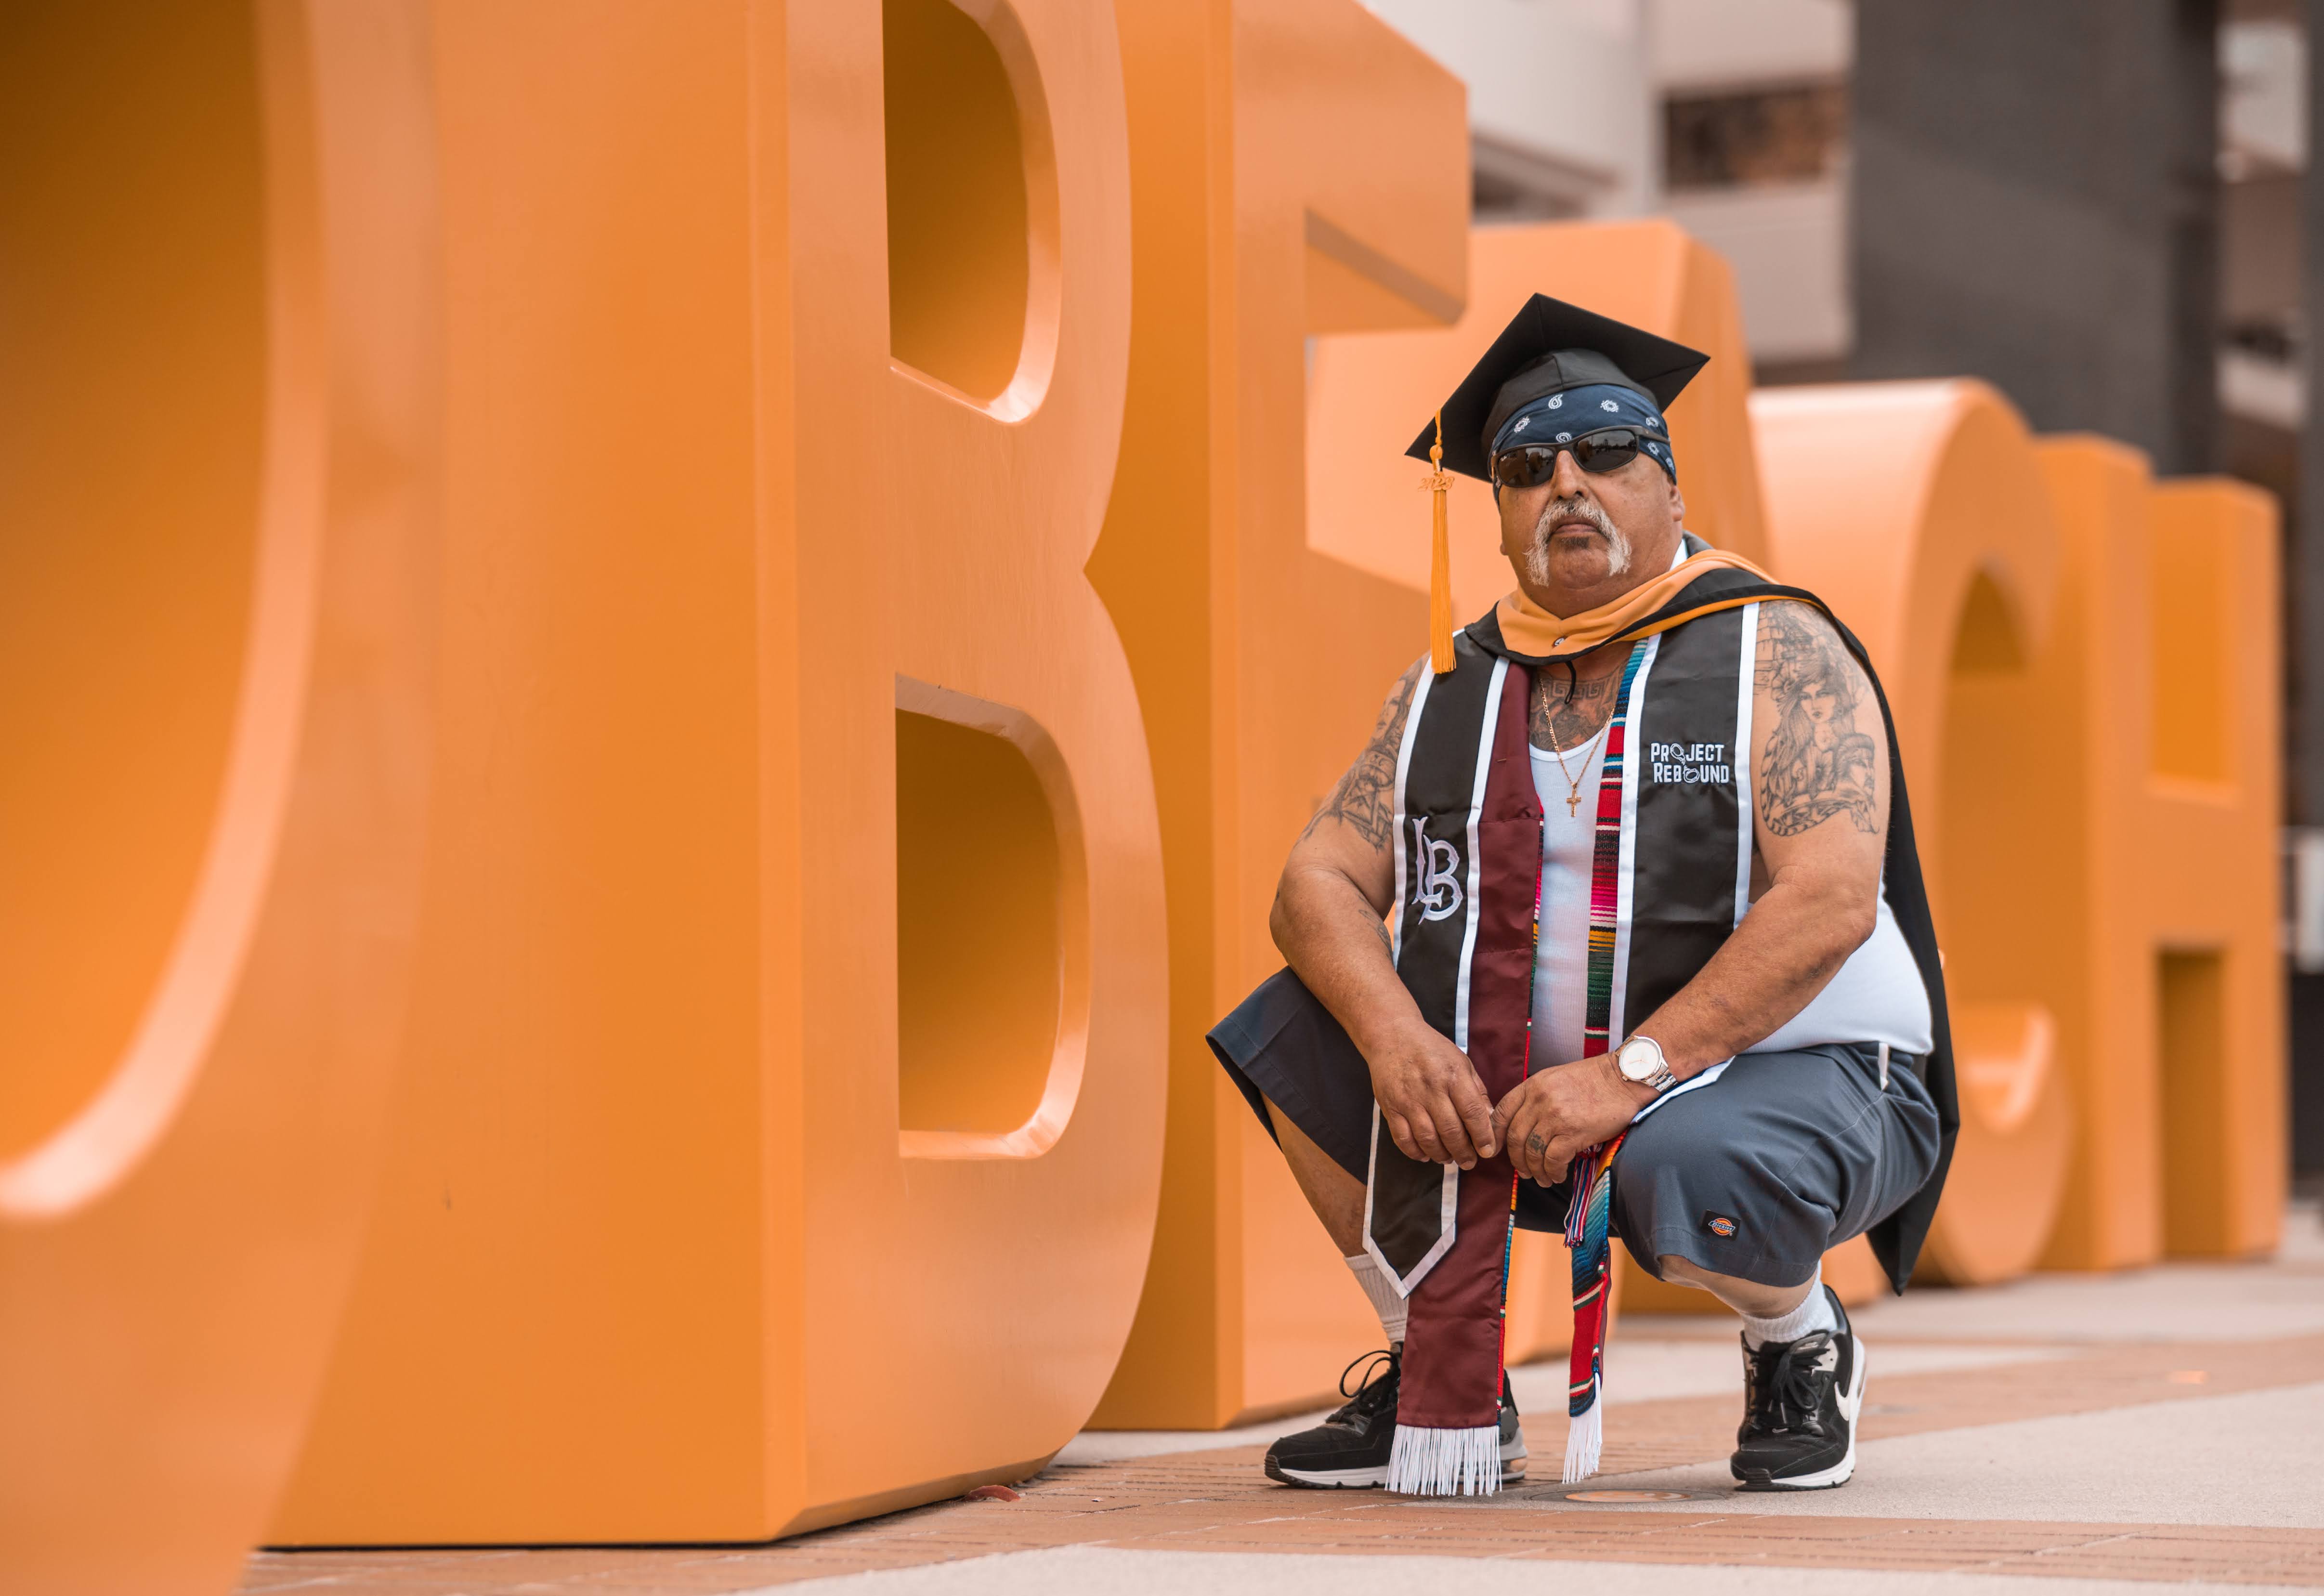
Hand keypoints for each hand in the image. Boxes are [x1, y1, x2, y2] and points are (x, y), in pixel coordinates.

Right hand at [1363, 1018, 1497, 1167]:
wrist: (1392, 1035)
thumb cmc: (1431, 1049)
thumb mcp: (1461, 1062)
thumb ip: (1477, 1091)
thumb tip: (1490, 1120)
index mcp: (1453, 1075)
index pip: (1472, 1112)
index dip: (1482, 1136)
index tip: (1488, 1151)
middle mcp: (1430, 1088)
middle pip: (1451, 1131)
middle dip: (1464, 1153)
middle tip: (1470, 1162)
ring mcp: (1408, 1099)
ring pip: (1427, 1139)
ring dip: (1441, 1155)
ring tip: (1449, 1159)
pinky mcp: (1390, 1107)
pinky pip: (1403, 1138)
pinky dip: (1415, 1152)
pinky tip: (1425, 1155)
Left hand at [1492, 1055, 1651, 1184]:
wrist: (1624, 1079)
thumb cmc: (1593, 1080)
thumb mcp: (1555, 1079)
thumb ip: (1536, 1098)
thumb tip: (1524, 1126)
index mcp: (1533, 1085)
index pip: (1502, 1112)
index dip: (1495, 1135)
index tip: (1496, 1150)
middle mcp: (1540, 1100)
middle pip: (1515, 1137)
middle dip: (1516, 1159)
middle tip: (1523, 1171)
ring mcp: (1556, 1116)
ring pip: (1533, 1152)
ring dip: (1535, 1170)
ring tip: (1542, 1178)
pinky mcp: (1574, 1131)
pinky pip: (1553, 1159)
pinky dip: (1553, 1171)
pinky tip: (1557, 1175)